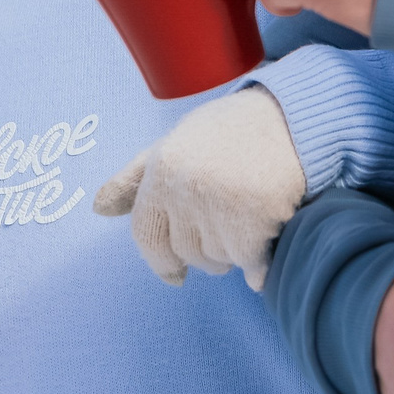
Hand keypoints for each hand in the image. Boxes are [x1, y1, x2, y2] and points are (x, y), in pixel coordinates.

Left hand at [92, 86, 307, 290]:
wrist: (296, 117)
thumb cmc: (232, 132)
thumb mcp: (176, 142)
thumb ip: (136, 177)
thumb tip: (98, 208)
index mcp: (162, 169)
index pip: (145, 233)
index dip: (159, 259)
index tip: (175, 276)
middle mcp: (185, 187)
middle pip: (184, 253)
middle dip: (204, 253)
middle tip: (228, 231)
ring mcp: (219, 203)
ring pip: (217, 259)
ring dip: (233, 252)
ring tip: (250, 219)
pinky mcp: (255, 216)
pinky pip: (250, 262)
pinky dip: (260, 264)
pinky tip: (268, 245)